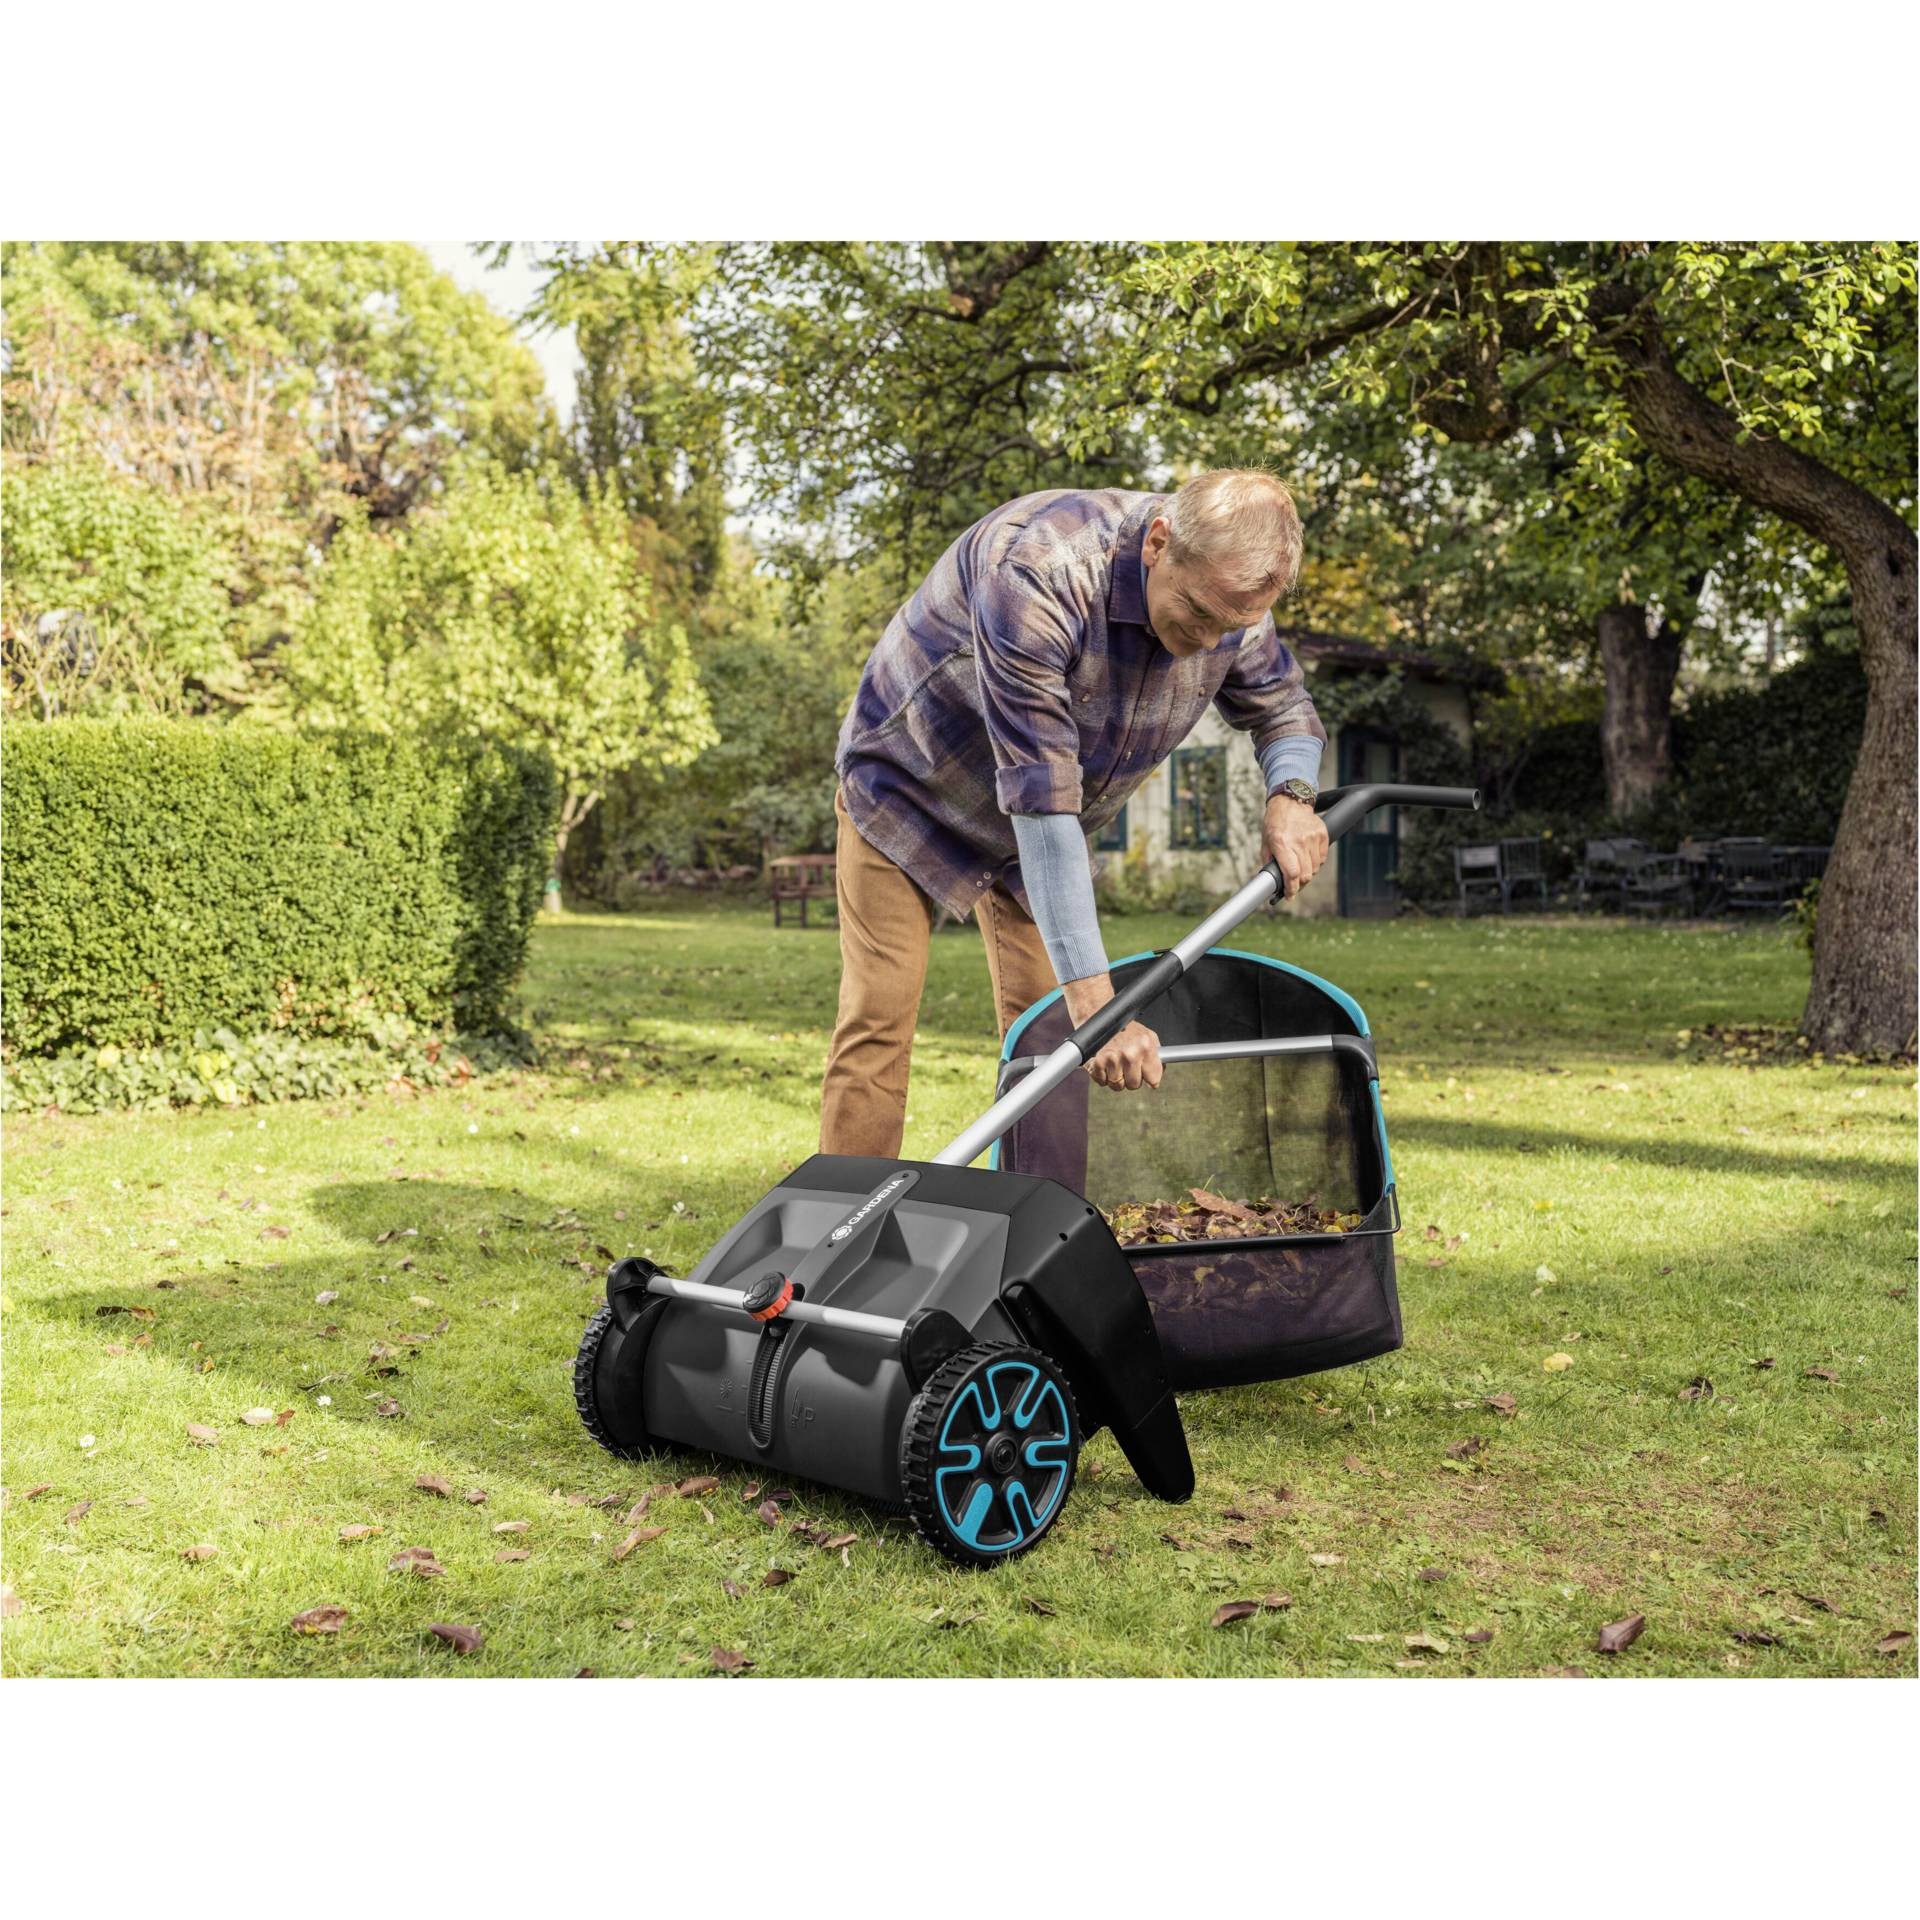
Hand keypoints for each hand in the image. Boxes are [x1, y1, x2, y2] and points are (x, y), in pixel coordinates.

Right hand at [1060, 972, 1163, 1092]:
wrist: (1099, 1016)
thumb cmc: (1125, 1027)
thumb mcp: (1147, 1036)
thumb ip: (1157, 1055)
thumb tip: (1160, 1073)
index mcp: (1146, 1047)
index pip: (1154, 1079)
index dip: (1150, 1078)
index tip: (1146, 1074)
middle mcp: (1130, 1054)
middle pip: (1134, 1085)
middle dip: (1131, 1079)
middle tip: (1127, 1066)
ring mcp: (1113, 1059)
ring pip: (1117, 1086)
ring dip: (1115, 1078)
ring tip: (1115, 1062)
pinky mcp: (1097, 1062)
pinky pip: (1102, 1082)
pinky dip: (1102, 1076)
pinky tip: (1104, 1063)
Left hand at [1263, 792, 1330, 897]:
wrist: (1290, 802)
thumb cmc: (1275, 823)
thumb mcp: (1266, 843)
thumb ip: (1269, 862)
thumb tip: (1271, 882)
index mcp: (1281, 843)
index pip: (1291, 873)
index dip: (1291, 889)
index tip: (1289, 895)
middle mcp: (1298, 841)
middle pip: (1305, 874)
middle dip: (1299, 884)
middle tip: (1294, 885)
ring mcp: (1312, 837)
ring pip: (1315, 868)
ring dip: (1308, 873)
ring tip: (1300, 869)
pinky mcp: (1322, 834)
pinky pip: (1322, 858)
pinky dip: (1316, 863)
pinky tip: (1308, 858)